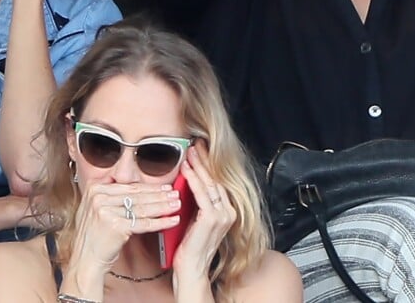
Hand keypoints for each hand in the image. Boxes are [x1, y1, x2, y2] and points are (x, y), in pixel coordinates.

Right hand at [68, 182, 179, 276]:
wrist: (84, 262)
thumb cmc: (94, 237)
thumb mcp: (97, 208)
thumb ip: (112, 195)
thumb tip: (139, 186)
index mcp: (95, 188)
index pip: (129, 186)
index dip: (149, 187)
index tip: (164, 187)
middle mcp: (98, 196)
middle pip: (137, 195)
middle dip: (160, 195)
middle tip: (175, 194)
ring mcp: (106, 210)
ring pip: (142, 208)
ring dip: (163, 206)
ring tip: (177, 204)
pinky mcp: (115, 225)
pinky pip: (144, 223)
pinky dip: (161, 221)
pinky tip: (172, 220)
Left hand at [172, 142, 236, 286]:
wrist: (191, 271)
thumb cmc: (190, 248)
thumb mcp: (196, 219)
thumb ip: (197, 202)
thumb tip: (188, 181)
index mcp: (227, 211)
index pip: (217, 182)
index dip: (208, 165)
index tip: (200, 151)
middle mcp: (228, 211)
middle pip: (215, 179)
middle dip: (204, 160)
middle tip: (196, 144)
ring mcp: (223, 215)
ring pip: (209, 184)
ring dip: (198, 166)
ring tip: (189, 152)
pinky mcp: (212, 218)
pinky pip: (201, 194)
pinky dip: (193, 179)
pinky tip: (186, 169)